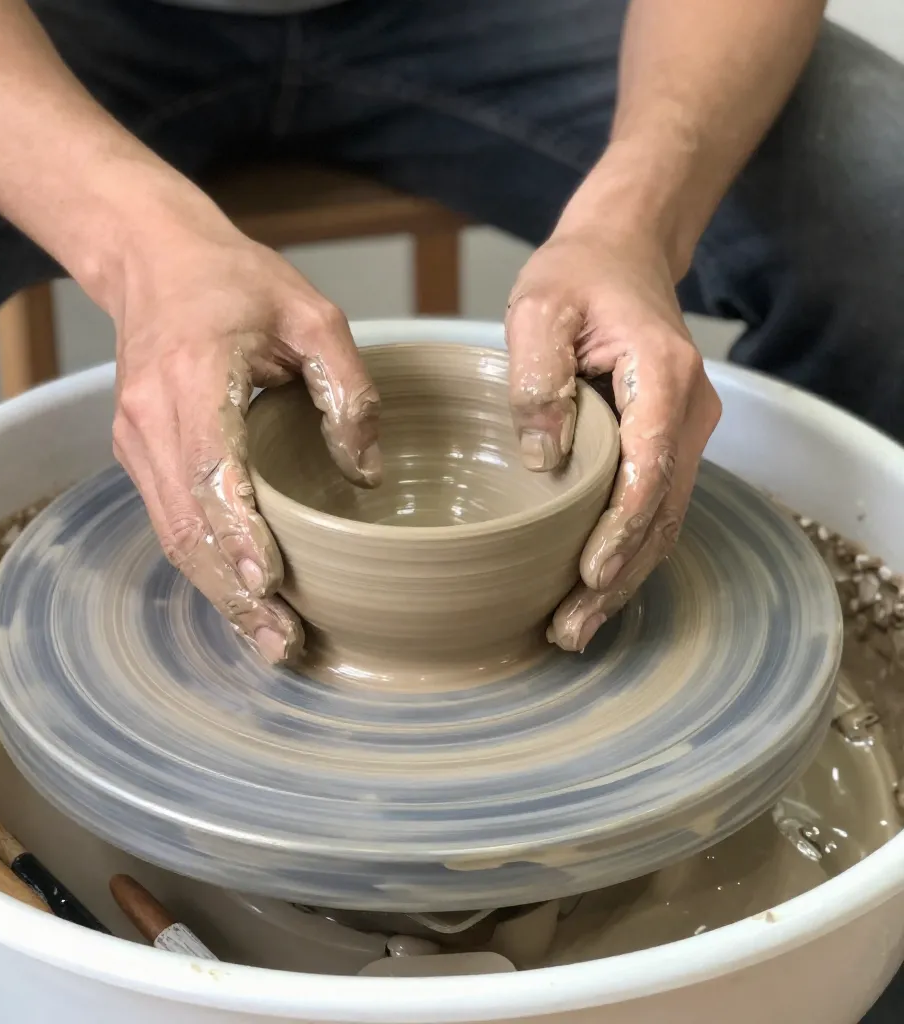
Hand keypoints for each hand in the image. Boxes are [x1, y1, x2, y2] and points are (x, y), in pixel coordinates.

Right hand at [110, 211, 380, 663]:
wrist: (154, 262)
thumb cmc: (236, 283)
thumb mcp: (312, 314)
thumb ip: (347, 389)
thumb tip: (367, 472)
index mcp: (193, 374)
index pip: (212, 468)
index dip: (239, 532)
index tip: (270, 584)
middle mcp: (151, 418)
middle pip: (187, 524)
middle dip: (234, 591)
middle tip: (284, 642)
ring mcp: (136, 440)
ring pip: (173, 534)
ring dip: (218, 593)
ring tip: (270, 639)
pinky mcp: (139, 454)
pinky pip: (170, 521)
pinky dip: (205, 566)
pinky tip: (241, 598)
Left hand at [506, 227, 720, 651]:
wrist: (622, 254)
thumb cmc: (577, 277)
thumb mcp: (539, 306)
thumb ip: (538, 374)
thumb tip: (542, 456)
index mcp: (662, 374)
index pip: (650, 466)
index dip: (621, 528)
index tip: (587, 574)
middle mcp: (688, 410)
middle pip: (661, 510)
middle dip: (619, 577)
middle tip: (570, 630)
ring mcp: (685, 429)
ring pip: (663, 520)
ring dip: (624, 578)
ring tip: (576, 629)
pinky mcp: (668, 442)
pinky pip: (655, 507)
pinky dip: (628, 553)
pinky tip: (595, 588)